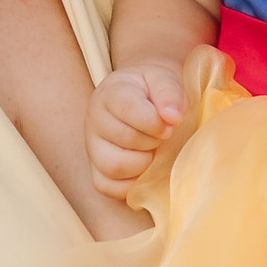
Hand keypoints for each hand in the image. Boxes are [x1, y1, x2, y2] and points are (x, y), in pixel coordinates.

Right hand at [88, 59, 188, 198]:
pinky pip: (107, 187)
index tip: (171, 123)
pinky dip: (130, 184)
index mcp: (110, 93)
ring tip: (153, 151)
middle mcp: (94, 120)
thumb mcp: (165, 80)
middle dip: (152, 141)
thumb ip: (170, 93)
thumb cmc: (155, 90)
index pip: (126, 108)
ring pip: (113, 166)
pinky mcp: (96, 170)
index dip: (153, 120)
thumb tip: (172, 117)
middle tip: (164, 136)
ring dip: (142, 163)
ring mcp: (93, 147)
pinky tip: (144, 168)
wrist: (145, 98)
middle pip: (123, 139)